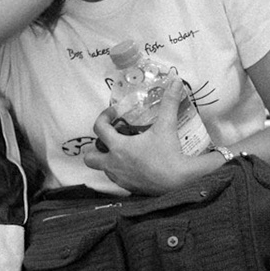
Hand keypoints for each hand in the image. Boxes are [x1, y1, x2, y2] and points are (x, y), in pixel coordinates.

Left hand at [82, 99, 209, 195]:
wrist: (179, 187)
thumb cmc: (169, 157)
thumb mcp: (167, 127)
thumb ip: (170, 103)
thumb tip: (176, 80)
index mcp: (119, 147)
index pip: (99, 129)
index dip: (103, 117)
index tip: (114, 113)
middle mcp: (114, 164)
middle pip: (90, 158)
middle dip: (95, 148)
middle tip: (111, 139)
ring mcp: (120, 179)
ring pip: (104, 169)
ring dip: (109, 159)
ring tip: (125, 151)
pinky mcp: (129, 189)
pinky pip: (118, 179)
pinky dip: (122, 171)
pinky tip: (137, 165)